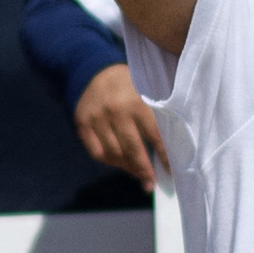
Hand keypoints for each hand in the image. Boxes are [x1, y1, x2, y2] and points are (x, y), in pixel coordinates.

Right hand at [72, 63, 165, 184]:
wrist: (93, 70)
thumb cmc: (127, 83)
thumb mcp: (145, 91)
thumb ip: (154, 115)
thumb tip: (168, 147)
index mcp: (136, 103)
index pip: (155, 136)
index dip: (164, 156)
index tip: (171, 170)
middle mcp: (116, 112)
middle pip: (133, 149)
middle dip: (144, 170)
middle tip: (151, 182)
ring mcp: (97, 119)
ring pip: (114, 154)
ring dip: (128, 168)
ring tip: (138, 174)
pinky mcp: (83, 125)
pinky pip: (97, 152)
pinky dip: (109, 161)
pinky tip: (119, 163)